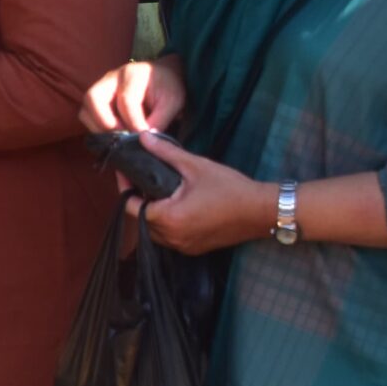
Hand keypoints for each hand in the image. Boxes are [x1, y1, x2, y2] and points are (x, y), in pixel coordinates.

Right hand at [81, 57, 187, 134]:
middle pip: (93, 98)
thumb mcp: (173, 102)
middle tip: (122, 137)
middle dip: (104, 122)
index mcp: (132, 75)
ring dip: (98, 128)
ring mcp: (100, 89)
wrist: (162, 77)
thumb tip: (144, 140)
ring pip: (85, 109)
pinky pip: (87, 116)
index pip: (126, 101)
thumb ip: (160, 120)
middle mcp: (111, 78)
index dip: (134, 123)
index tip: (144, 137)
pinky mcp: (97, 100)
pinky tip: (115, 135)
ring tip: (118, 138)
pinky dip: (97, 129)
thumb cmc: (167, 87)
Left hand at [136, 133, 274, 255]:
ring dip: (151, 213)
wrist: (261, 211)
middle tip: (139, 179)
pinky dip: (166, 224)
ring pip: (154, 231)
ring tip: (155, 191)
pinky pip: (170, 238)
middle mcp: (172, 237)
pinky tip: (173, 206)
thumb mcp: (196, 166)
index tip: (124, 172)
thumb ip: (166, 153)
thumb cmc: (230, 188)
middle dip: (137, 200)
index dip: (125, 187)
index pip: (131, 206)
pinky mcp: (194, 249)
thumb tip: (144, 136)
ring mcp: (183, 246)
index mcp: (168, 218)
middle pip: (141, 220)